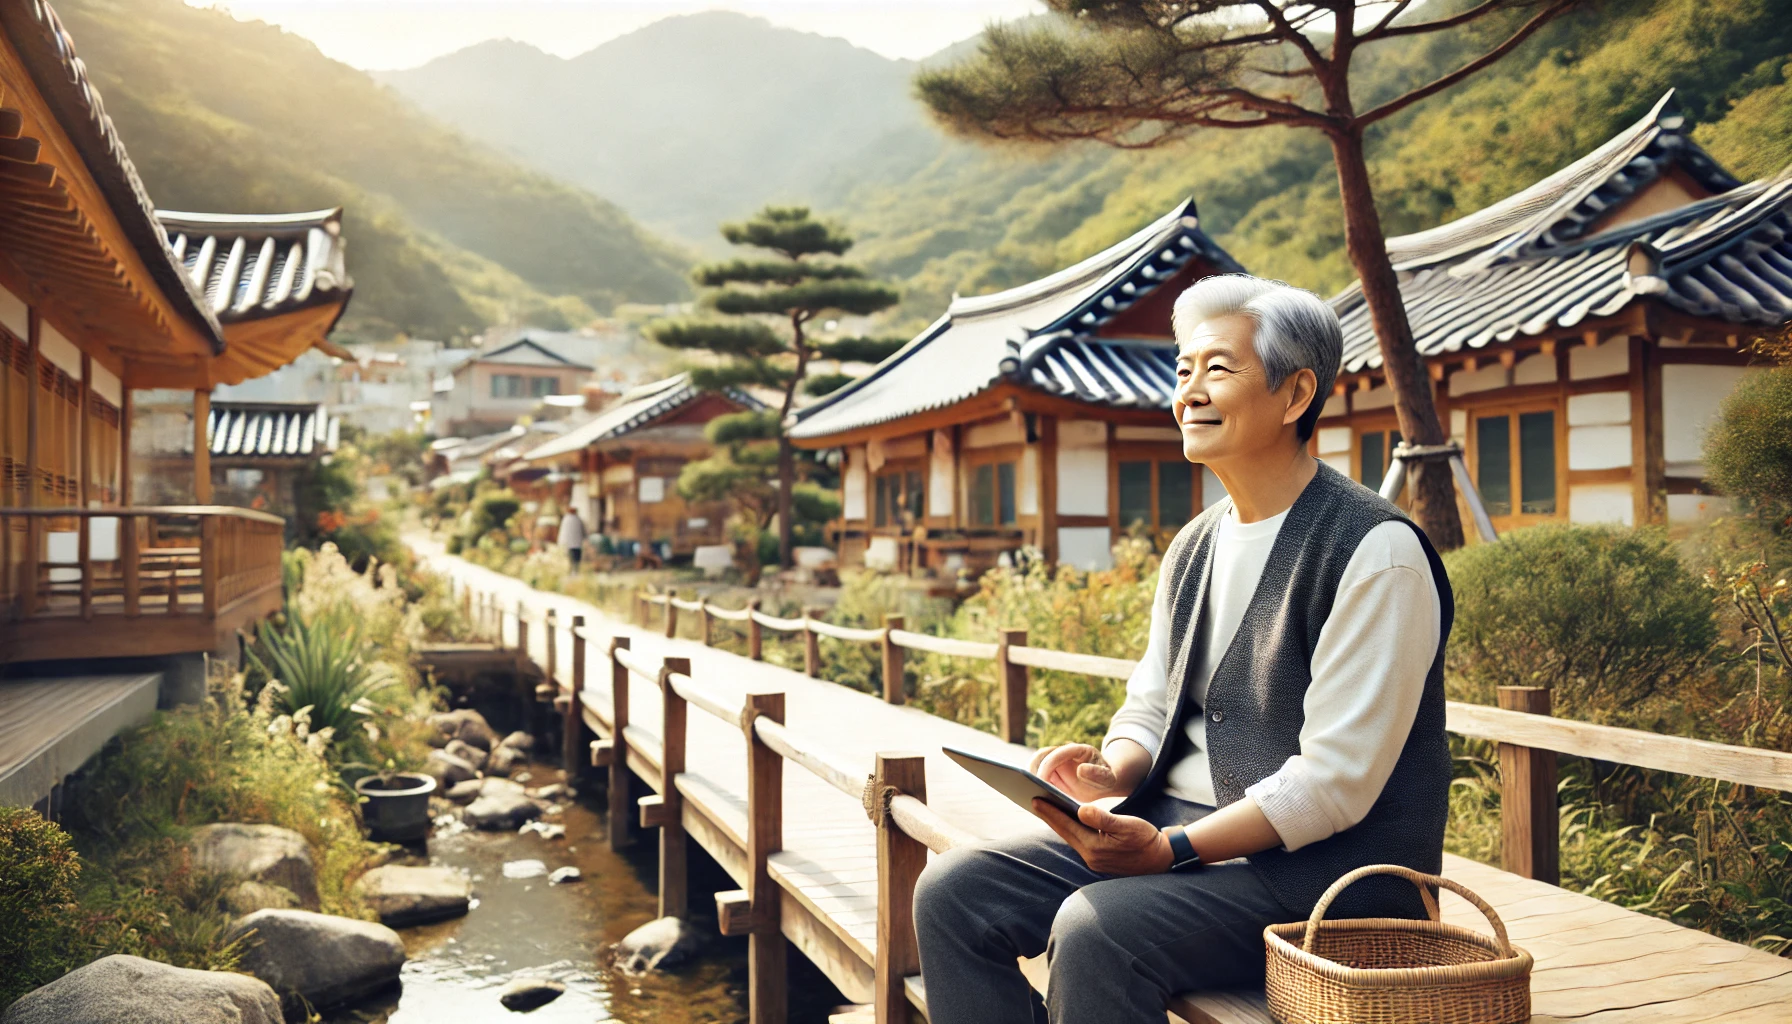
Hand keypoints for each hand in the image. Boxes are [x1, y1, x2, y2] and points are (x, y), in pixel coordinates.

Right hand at [1028, 743, 1132, 802]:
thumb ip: (1098, 774)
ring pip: (1035, 763)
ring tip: (1024, 792)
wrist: (1102, 782)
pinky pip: (1036, 775)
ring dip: (1028, 775)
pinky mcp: (1050, 772)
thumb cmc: (1106, 779)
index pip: (1059, 753)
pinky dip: (1031, 783)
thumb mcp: (1108, 778)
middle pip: (1041, 755)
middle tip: (1028, 787)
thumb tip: (1081, 770)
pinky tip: (1029, 797)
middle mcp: (1063, 753)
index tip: (1041, 780)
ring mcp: (1055, 762)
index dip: (1048, 766)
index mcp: (1078, 750)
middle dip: (1033, 769)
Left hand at [1032, 799, 1173, 875]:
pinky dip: (1070, 829)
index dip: (1050, 812)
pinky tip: (1066, 820)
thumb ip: (1102, 819)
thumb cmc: (1146, 840)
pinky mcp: (1099, 859)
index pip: (1067, 826)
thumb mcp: (1127, 826)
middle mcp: (1090, 856)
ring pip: (1070, 837)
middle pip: (1064, 832)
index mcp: (1095, 848)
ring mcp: (1094, 859)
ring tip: (1045, 807)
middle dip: (1049, 816)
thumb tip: (1081, 810)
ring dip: (1058, 823)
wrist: (1161, 860)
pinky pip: (1079, 841)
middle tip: (1033, 800)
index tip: (1035, 799)